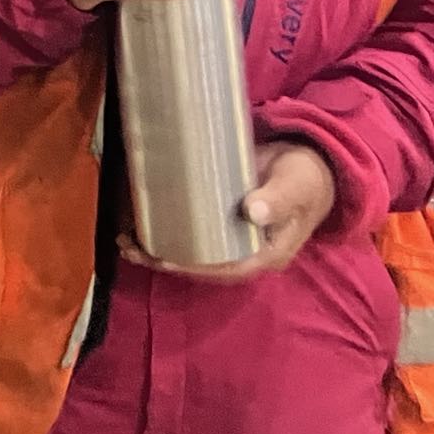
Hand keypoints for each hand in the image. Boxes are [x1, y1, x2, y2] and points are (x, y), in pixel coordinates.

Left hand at [120, 141, 336, 281]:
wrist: (309, 164)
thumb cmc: (305, 177)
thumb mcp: (296, 187)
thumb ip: (278, 199)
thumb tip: (252, 212)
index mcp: (267, 253)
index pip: (227, 269)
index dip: (195, 267)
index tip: (165, 259)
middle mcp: (245, 251)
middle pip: (202, 265)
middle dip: (166, 260)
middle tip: (131, 248)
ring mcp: (231, 238)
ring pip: (191, 252)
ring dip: (158, 249)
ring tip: (124, 240)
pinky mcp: (219, 219)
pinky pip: (190, 232)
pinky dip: (165, 230)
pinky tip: (138, 223)